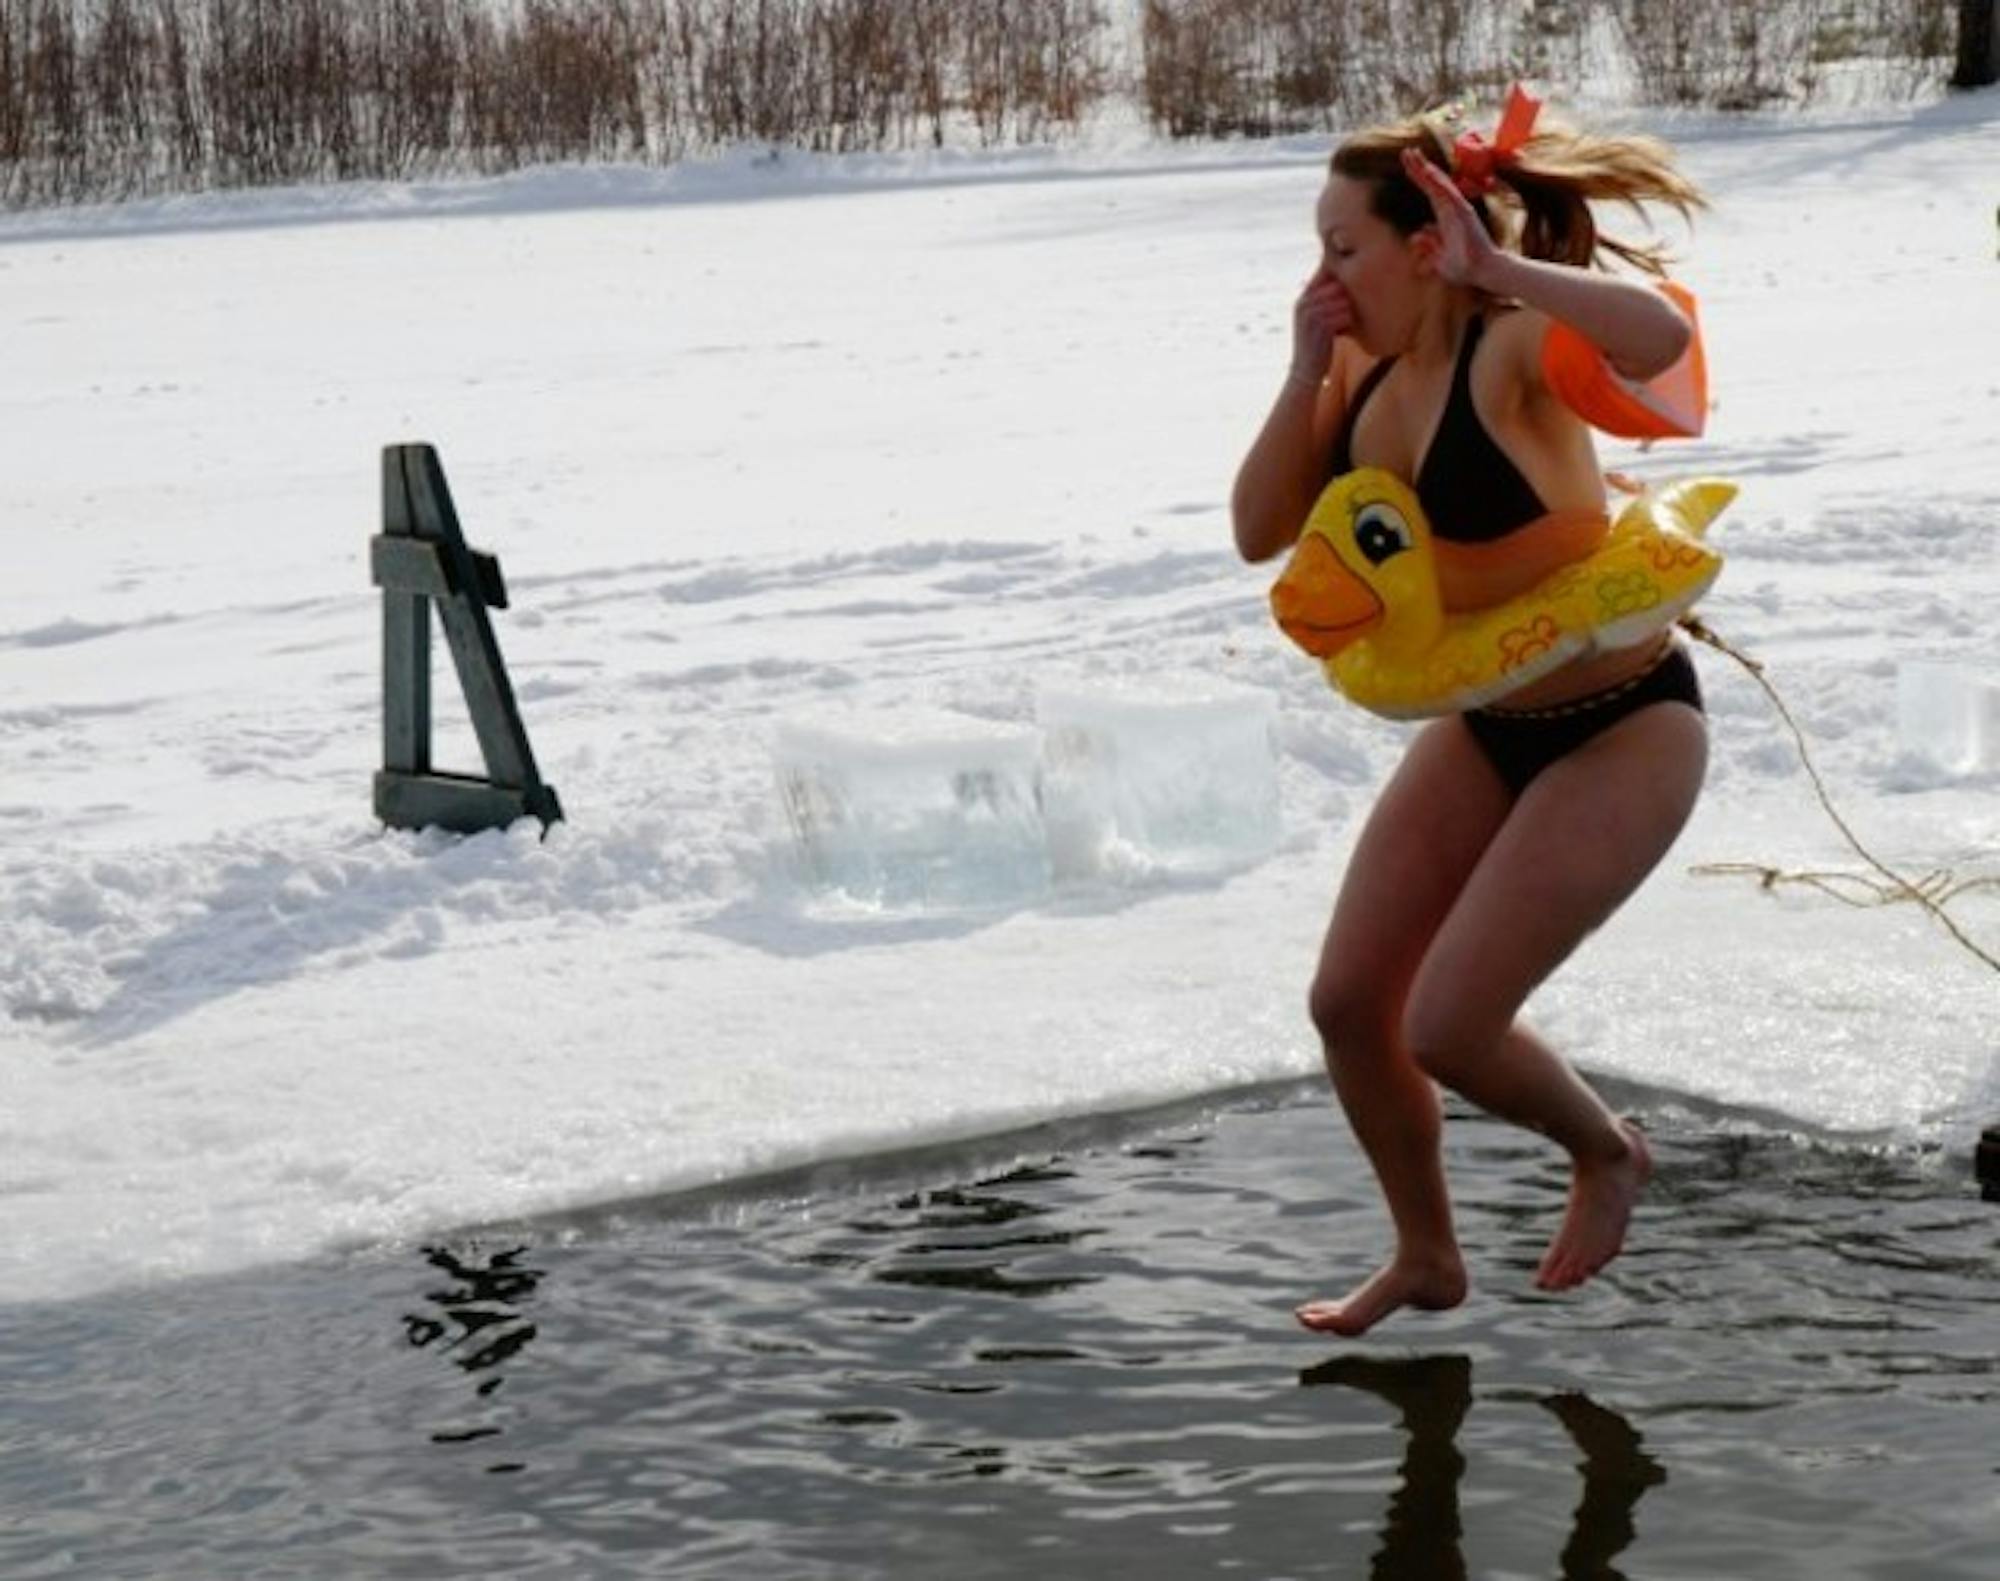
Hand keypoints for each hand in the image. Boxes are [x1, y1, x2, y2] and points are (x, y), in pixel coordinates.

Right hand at [1290, 263, 1355, 384]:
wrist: (1304, 372)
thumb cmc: (1316, 345)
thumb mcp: (1315, 320)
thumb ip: (1325, 301)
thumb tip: (1346, 282)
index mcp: (1302, 299)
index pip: (1325, 275)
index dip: (1341, 281)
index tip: (1348, 296)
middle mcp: (1304, 304)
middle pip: (1337, 285)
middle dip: (1349, 296)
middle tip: (1351, 311)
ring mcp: (1311, 315)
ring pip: (1343, 300)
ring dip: (1350, 311)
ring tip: (1347, 323)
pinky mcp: (1321, 327)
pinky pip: (1345, 315)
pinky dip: (1349, 323)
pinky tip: (1346, 331)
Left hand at [1400, 148, 1503, 289]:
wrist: (1484, 271)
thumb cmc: (1464, 264)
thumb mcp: (1439, 255)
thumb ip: (1429, 244)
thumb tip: (1417, 235)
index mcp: (1445, 215)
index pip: (1429, 190)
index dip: (1418, 176)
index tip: (1407, 161)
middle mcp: (1451, 208)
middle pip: (1433, 183)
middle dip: (1419, 167)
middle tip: (1406, 152)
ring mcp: (1458, 209)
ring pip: (1440, 185)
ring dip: (1427, 170)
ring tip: (1414, 156)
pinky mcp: (1464, 213)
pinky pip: (1449, 195)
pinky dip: (1438, 183)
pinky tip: (1428, 172)